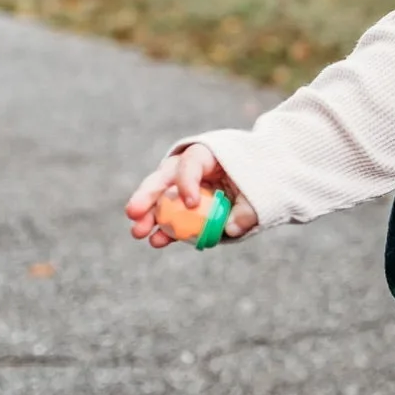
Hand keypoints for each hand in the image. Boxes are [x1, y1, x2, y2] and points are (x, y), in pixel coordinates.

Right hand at [125, 144, 257, 246]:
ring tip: (138, 233)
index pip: (191, 163)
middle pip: (164, 178)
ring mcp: (184, 186)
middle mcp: (189, 167)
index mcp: (208, 153)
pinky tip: (157, 241)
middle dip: (148, 195)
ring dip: (148, 217)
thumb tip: (232, 228)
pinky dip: (165, 229)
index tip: (190, 203)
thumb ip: (248, 207)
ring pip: (161, 198)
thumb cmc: (258, 177)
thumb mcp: (261, 188)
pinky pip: (172, 217)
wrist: (260, 178)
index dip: (187, 182)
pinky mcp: (185, 207)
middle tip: (134, 212)